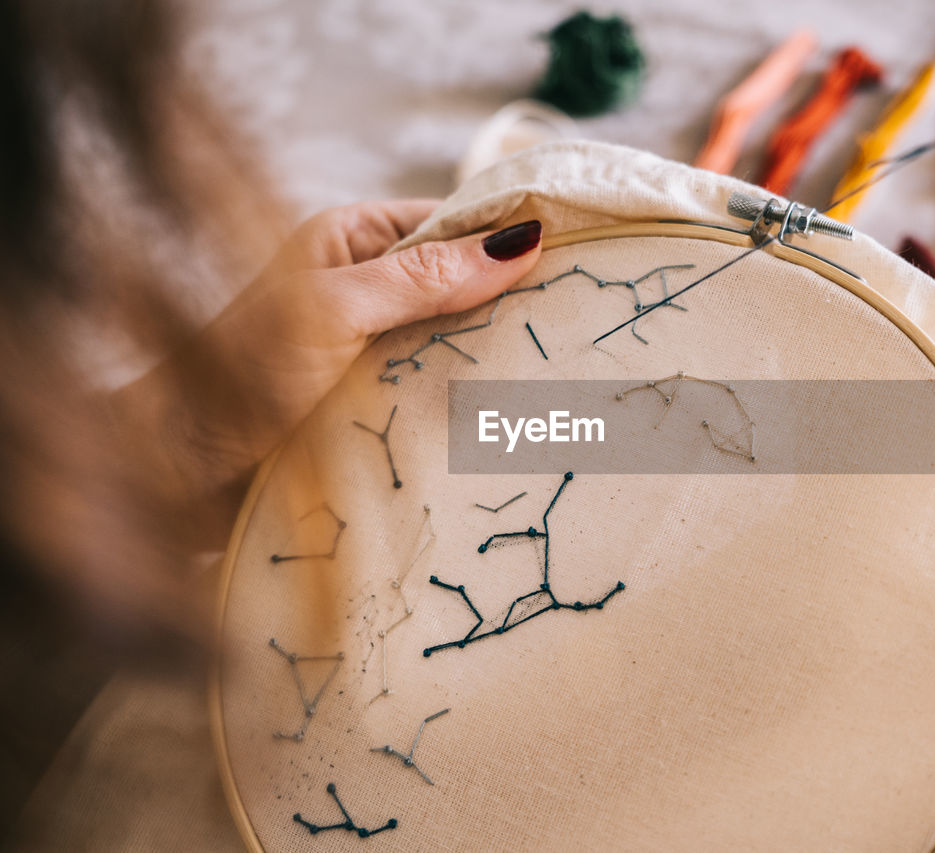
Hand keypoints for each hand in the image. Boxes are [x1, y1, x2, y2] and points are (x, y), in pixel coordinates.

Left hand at [113, 202, 542, 543]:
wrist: (183, 467)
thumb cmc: (241, 371)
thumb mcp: (336, 310)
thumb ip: (423, 278)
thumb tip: (520, 243)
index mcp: (355, 239)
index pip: (456, 223)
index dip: (513, 238)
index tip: (580, 257)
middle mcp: (369, 285)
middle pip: (464, 282)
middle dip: (515, 302)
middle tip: (584, 321)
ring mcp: (377, 342)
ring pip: (458, 337)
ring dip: (497, 356)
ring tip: (567, 370)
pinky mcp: (380, 396)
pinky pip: (442, 385)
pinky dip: (474, 396)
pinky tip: (515, 411)